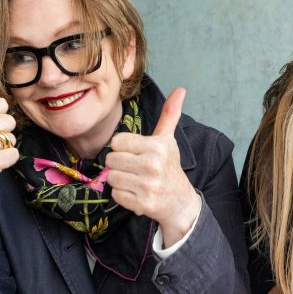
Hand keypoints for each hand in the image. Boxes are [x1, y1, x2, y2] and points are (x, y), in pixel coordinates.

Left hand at [106, 88, 200, 247]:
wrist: (180, 201)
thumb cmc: (169, 166)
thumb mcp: (168, 140)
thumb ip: (169, 114)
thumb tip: (180, 89)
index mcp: (157, 147)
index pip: (117, 142)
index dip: (122, 147)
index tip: (134, 153)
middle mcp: (152, 166)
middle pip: (111, 160)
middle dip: (119, 164)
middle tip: (133, 168)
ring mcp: (147, 186)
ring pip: (111, 177)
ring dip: (120, 180)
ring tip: (134, 180)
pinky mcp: (142, 204)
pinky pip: (116, 195)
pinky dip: (123, 195)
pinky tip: (136, 193)